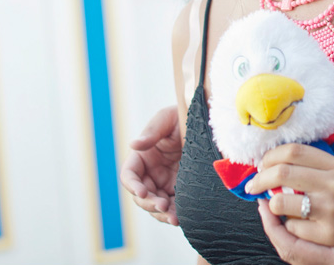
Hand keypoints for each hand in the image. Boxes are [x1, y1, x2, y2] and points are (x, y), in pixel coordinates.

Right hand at [119, 106, 181, 224]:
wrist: (205, 123)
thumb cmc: (181, 115)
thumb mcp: (166, 119)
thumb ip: (152, 132)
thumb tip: (134, 144)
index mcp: (141, 157)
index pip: (128, 175)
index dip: (132, 185)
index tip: (142, 191)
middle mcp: (150, 173)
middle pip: (142, 196)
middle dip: (150, 203)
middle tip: (163, 206)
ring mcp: (164, 183)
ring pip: (156, 205)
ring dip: (163, 214)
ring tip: (175, 218)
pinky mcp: (179, 190)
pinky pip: (174, 206)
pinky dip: (176, 213)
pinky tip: (184, 217)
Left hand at [245, 144, 333, 246]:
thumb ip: (322, 165)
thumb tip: (282, 157)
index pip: (294, 151)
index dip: (271, 156)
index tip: (262, 164)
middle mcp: (333, 185)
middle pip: (281, 172)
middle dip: (259, 179)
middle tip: (254, 185)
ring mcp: (330, 210)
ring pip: (280, 202)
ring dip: (271, 204)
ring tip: (274, 205)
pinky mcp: (326, 234)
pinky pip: (292, 228)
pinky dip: (289, 226)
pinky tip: (297, 224)